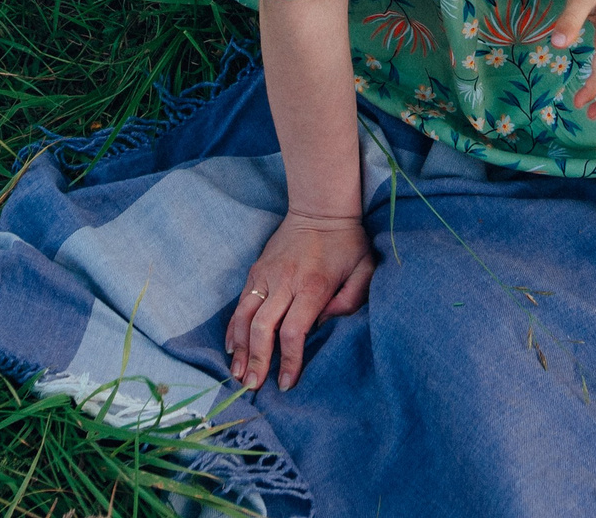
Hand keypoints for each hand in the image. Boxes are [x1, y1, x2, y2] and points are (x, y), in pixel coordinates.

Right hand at [224, 210, 374, 391]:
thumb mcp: (364, 269)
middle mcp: (284, 282)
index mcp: (312, 287)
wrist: (320, 208)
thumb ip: (351, 300)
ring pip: (245, 317)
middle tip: (253, 386)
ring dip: (240, 348)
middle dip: (257, 360)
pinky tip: (232, 347)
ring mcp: (266, 275)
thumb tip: (326, 327)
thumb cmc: (347, 244)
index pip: (293, 332)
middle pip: (263, 328)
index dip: (288, 361)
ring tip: (237, 373)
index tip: (286, 383)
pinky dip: (234, 327)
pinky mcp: (256, 271)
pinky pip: (239, 303)